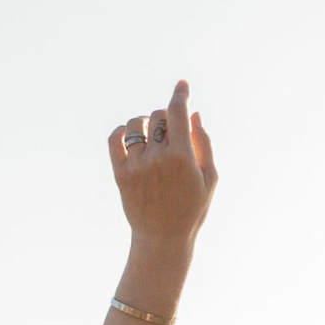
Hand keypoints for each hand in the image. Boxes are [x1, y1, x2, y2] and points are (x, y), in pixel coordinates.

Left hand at [108, 79, 217, 248]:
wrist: (163, 240)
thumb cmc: (192, 208)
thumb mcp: (209, 177)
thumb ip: (204, 143)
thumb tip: (194, 114)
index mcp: (183, 158)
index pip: (177, 113)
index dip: (180, 94)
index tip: (182, 85)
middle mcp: (158, 159)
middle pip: (157, 116)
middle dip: (166, 118)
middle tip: (171, 133)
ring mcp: (136, 166)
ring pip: (135, 124)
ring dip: (144, 123)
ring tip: (151, 136)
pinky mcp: (120, 175)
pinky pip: (114, 139)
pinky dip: (121, 131)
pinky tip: (131, 136)